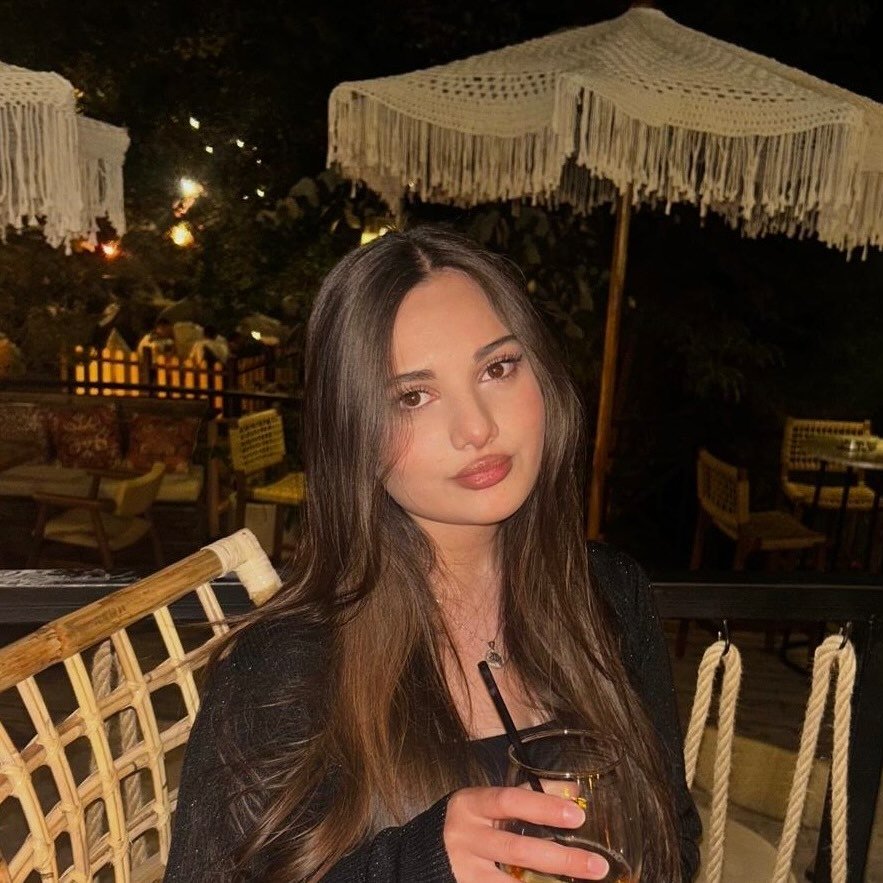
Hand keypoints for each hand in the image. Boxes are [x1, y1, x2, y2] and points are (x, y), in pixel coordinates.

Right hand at [443, 786, 610, 880]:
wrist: (422, 855)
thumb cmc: (467, 823)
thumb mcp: (488, 804)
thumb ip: (526, 795)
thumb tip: (572, 788)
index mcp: (472, 804)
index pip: (509, 800)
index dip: (543, 807)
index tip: (578, 816)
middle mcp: (465, 837)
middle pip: (516, 849)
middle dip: (559, 859)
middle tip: (596, 865)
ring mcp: (464, 870)